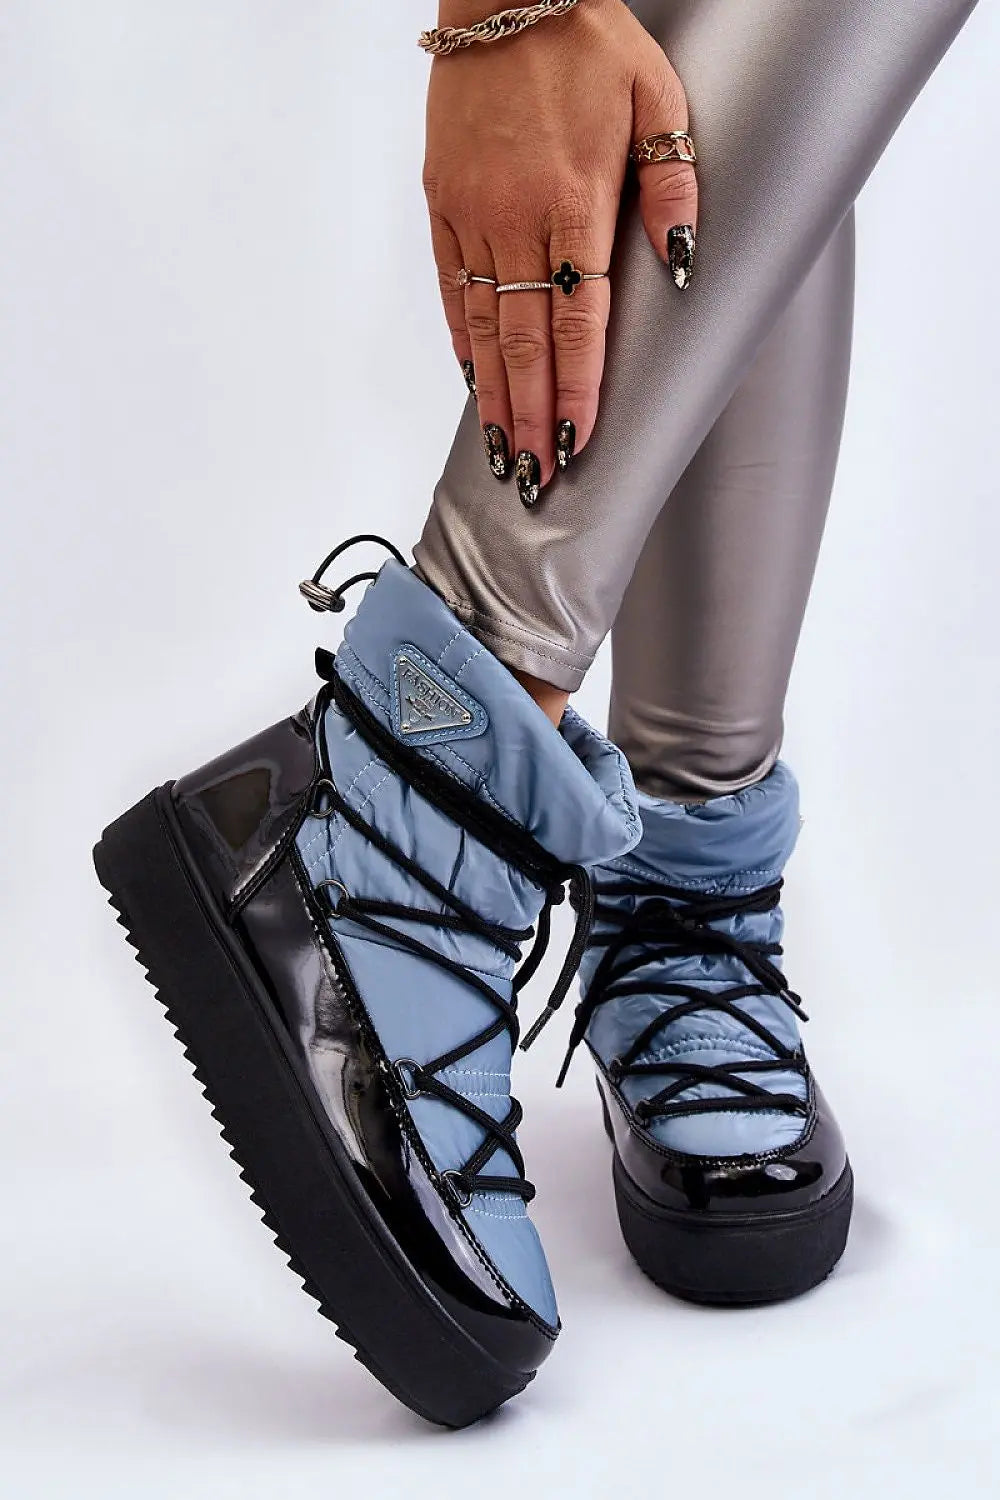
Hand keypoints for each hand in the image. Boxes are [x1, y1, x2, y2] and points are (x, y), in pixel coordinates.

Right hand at [423, 0, 697, 503]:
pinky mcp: (442, 200)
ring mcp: (472, 212)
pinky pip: (449, 283)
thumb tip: (680, 262)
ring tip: (505, 448)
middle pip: (524, 339)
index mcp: (573, 198)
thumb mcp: (656, 100)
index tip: (578, 442)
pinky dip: (461, 337)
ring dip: (494, 394)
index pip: (579, 318)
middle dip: (533, 415)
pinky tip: (472, 380)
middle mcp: (516, 216)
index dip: (579, 388)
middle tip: (536, 475)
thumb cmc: (588, 41)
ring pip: (481, 323)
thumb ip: (672, 185)